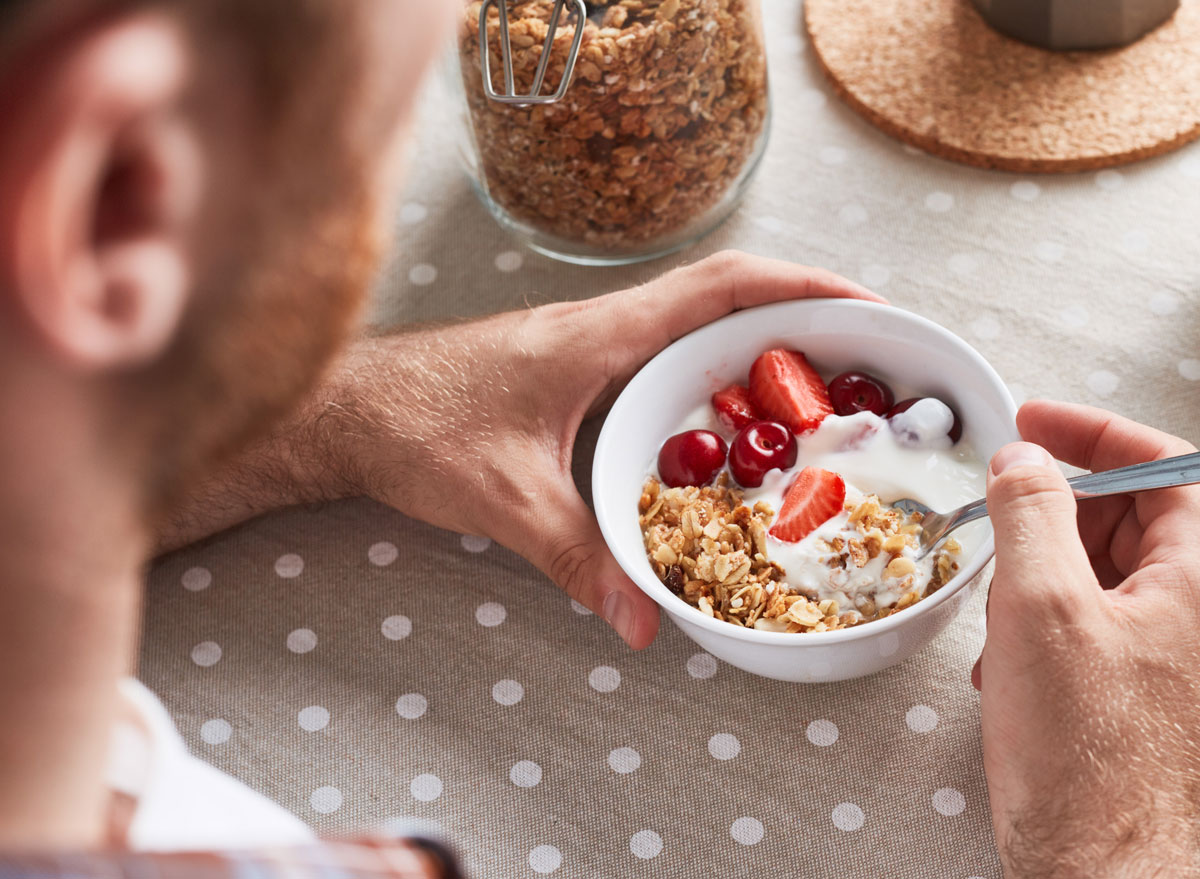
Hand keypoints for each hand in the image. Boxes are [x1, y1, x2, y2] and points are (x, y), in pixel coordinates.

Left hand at [309, 251, 880, 647]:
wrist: (343, 407)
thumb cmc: (414, 427)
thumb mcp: (506, 498)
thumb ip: (579, 558)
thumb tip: (645, 622)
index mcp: (601, 335)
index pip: (721, 286)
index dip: (803, 285)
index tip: (869, 303)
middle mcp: (602, 327)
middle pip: (724, 296)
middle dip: (803, 313)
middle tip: (867, 357)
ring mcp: (586, 343)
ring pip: (694, 324)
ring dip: (759, 342)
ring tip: (820, 389)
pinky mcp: (571, 368)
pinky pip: (662, 355)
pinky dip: (710, 375)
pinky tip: (726, 427)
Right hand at [978, 400, 1199, 876]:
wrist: (1108, 872)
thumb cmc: (1091, 756)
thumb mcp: (1042, 607)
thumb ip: (1031, 513)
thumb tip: (1023, 461)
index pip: (1169, 466)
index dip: (1096, 433)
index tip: (1036, 421)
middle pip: (1136, 519)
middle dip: (1057, 515)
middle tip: (1001, 513)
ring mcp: (1182, 659)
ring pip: (1110, 577)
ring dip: (1042, 578)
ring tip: (1000, 612)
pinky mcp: (1151, 696)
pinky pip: (1101, 628)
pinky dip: (1048, 627)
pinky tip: (1011, 665)